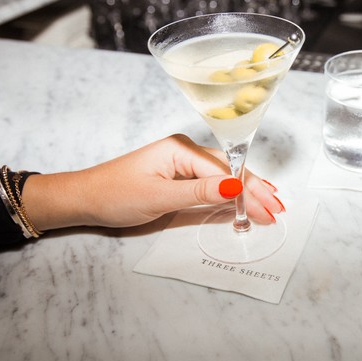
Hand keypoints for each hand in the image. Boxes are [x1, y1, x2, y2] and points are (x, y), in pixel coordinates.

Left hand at [21, 134, 283, 229]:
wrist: (84, 200)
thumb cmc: (115, 195)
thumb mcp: (159, 196)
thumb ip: (199, 193)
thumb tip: (235, 187)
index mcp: (182, 149)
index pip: (225, 171)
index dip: (249, 192)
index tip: (268, 209)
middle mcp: (186, 152)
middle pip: (230, 171)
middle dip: (255, 190)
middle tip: (277, 210)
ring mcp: (183, 164)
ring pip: (224, 177)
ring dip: (247, 192)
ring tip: (272, 204)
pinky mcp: (180, 178)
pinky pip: (212, 184)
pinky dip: (231, 194)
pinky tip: (246, 199)